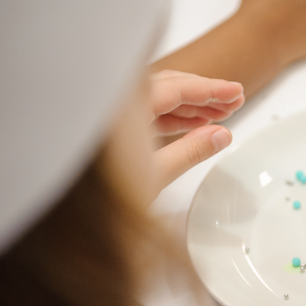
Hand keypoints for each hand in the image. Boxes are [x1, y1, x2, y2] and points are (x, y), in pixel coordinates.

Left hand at [100, 71, 243, 204]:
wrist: (71, 220)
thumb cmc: (101, 198)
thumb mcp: (156, 174)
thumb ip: (191, 151)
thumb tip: (220, 135)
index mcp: (124, 108)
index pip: (176, 87)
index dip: (210, 89)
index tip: (233, 90)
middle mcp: (117, 104)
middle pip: (168, 86)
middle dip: (203, 94)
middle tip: (233, 101)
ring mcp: (114, 115)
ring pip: (159, 99)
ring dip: (190, 106)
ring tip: (221, 115)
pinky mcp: (112, 128)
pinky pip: (148, 113)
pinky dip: (173, 116)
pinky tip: (195, 125)